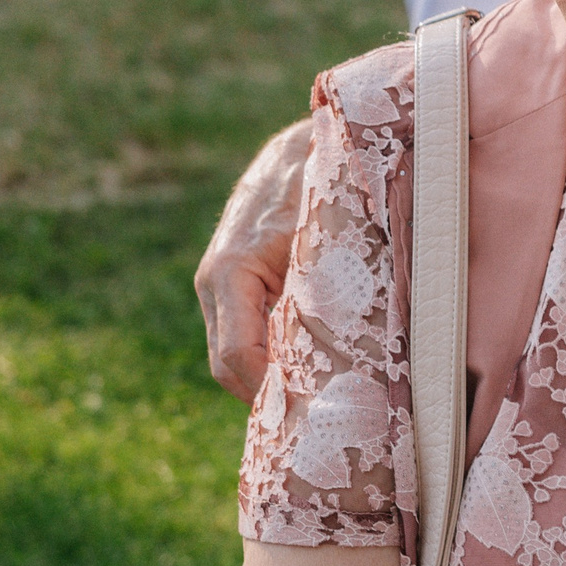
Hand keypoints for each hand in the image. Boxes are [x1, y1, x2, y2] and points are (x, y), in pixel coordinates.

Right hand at [195, 118, 311, 401]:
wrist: (304, 144)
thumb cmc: (320, 184)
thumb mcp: (325, 238)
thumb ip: (323, 291)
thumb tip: (350, 351)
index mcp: (230, 272)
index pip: (237, 358)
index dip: (270, 392)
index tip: (311, 413)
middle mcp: (216, 281)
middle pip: (229, 367)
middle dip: (268, 395)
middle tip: (319, 422)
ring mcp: (220, 282)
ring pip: (236, 353)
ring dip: (271, 377)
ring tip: (319, 402)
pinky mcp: (236, 281)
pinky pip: (247, 333)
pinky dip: (273, 354)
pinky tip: (312, 367)